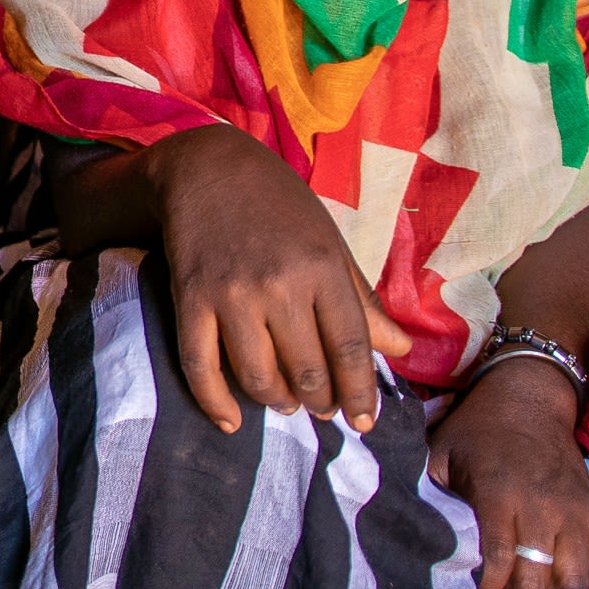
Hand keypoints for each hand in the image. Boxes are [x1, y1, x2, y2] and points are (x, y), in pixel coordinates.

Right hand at [151, 125, 411, 432]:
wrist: (206, 166)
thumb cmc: (279, 203)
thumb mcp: (330, 242)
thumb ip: (362, 298)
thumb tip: (399, 351)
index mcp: (322, 268)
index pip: (351, 347)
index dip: (361, 392)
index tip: (364, 422)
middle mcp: (279, 285)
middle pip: (307, 369)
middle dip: (320, 402)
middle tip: (323, 410)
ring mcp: (230, 293)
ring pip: (257, 375)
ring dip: (276, 402)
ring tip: (284, 403)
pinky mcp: (189, 298)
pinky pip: (199, 364)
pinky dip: (214, 401)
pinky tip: (231, 420)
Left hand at [430, 357, 588, 588]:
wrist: (526, 397)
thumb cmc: (475, 430)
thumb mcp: (440, 455)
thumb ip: (434, 494)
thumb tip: (428, 534)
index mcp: (499, 495)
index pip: (502, 562)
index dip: (492, 583)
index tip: (484, 583)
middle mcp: (542, 507)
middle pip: (540, 579)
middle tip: (509, 579)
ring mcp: (576, 510)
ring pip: (577, 578)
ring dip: (557, 586)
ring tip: (539, 575)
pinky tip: (578, 572)